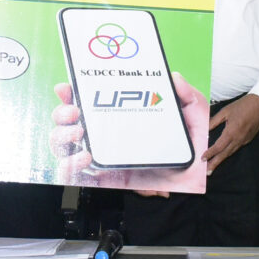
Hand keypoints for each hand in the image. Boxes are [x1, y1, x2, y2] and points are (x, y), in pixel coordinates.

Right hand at [50, 71, 208, 186]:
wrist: (197, 180)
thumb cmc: (191, 148)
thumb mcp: (194, 116)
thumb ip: (187, 95)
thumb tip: (174, 78)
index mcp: (121, 117)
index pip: (88, 102)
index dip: (71, 93)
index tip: (67, 87)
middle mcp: (107, 136)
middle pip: (68, 123)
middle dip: (61, 114)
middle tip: (74, 112)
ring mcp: (104, 157)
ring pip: (65, 147)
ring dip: (62, 138)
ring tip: (79, 134)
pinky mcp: (107, 179)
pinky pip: (77, 177)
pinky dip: (71, 167)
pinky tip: (84, 159)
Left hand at [205, 94, 258, 173]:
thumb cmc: (242, 106)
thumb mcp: (225, 111)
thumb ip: (213, 121)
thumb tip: (204, 129)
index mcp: (231, 131)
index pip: (218, 146)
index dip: (210, 153)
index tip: (203, 159)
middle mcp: (238, 139)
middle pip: (224, 154)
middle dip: (215, 163)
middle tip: (207, 172)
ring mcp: (244, 140)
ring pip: (230, 153)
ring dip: (221, 160)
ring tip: (213, 166)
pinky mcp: (247, 140)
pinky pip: (236, 148)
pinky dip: (228, 153)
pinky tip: (223, 155)